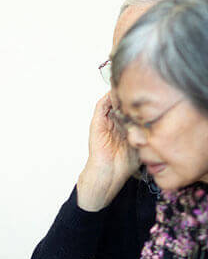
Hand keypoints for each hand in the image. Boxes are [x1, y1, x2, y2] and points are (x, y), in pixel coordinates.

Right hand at [76, 92, 138, 211]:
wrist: (109, 173)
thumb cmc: (124, 163)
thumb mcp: (143, 144)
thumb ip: (148, 133)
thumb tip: (162, 126)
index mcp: (124, 126)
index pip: (130, 107)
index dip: (138, 100)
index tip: (149, 94)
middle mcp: (114, 122)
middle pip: (121, 101)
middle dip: (129, 93)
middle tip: (141, 86)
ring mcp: (105, 121)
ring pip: (111, 99)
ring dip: (119, 92)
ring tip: (129, 86)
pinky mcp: (97, 122)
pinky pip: (101, 104)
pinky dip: (109, 97)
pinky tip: (119, 93)